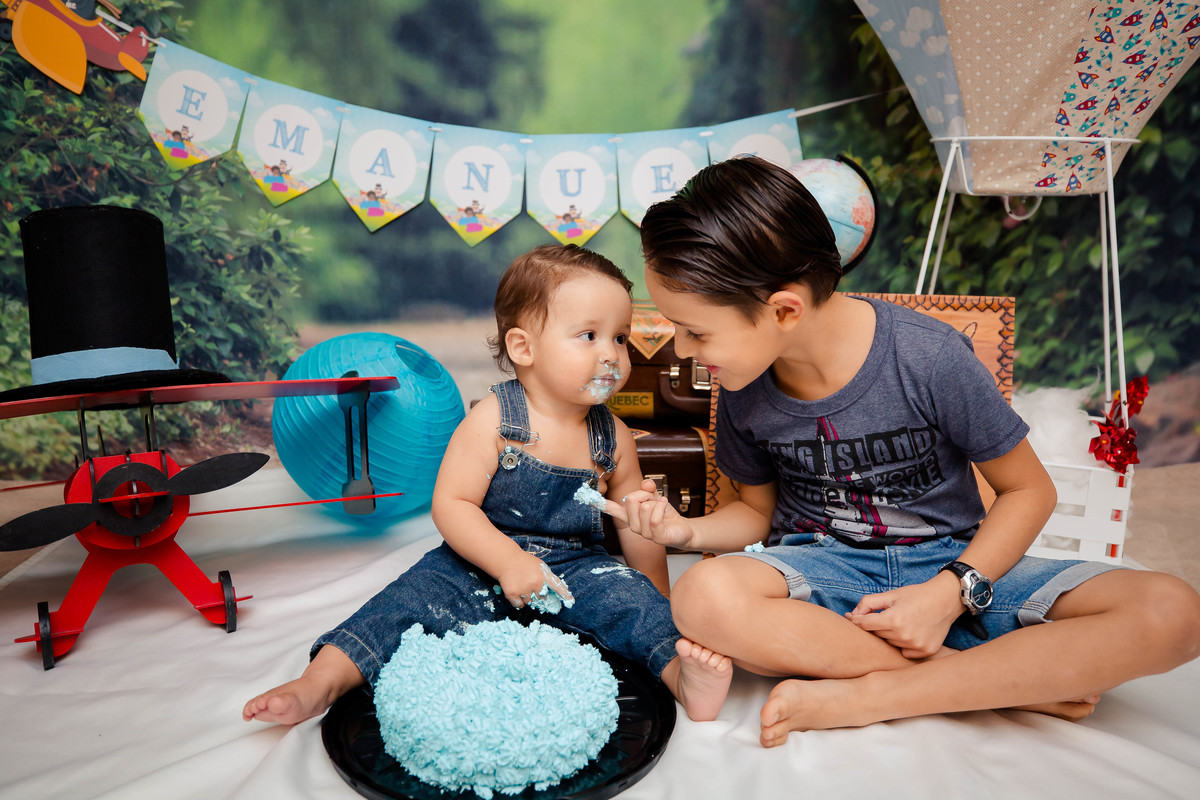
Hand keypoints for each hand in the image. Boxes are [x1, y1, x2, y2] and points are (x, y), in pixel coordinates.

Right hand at [496, 552, 572, 608]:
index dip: (564, 594)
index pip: (557, 586)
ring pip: (530, 603)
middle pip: (542, 599)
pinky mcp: (513, 593)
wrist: (507, 560)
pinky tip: (516, 592)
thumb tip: (554, 591)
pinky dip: (518, 602)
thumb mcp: (540, 566)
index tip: (570, 600)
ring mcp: (524, 589)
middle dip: (538, 595)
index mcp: (543, 575)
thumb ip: (547, 577)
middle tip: (531, 587)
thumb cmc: (525, 563)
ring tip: (522, 587)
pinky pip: (519, 605)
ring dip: (527, 598)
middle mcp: (535, 583)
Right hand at [606, 479, 694, 548]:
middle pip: (630, 500)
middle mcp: (633, 525)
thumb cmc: (666, 514)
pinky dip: (662, 507)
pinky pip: (654, 518)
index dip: (599, 504)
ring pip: (644, 507)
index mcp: (629, 515)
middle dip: (646, 494)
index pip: (611, 509)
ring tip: (662, 506)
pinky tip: (666, 506)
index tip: (588, 498)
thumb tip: (646, 484)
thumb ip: (648, 489)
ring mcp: (644, 533)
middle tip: (654, 499)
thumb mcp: (655, 497)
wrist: (682, 529)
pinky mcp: (657, 537)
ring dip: (657, 502)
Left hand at [843, 574, 962, 658]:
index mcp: (893, 619)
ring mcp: (915, 645)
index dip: (856, 620)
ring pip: (891, 644)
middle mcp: (904, 635)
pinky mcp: (925, 652)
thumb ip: (868, 603)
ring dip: (891, 635)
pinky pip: (905, 652)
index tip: (851, 618)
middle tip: (889, 615)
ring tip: (904, 622)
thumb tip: (852, 615)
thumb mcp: (891, 594)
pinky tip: (913, 632)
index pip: (864, 625)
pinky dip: (904, 645)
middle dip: (877, 625)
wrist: (945, 600)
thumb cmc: (916, 595)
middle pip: (877, 635)